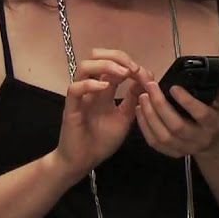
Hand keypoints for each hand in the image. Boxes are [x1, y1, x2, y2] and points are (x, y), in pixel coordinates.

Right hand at [53, 49, 144, 177]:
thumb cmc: (102, 140)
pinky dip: (90, 84)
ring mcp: (80, 96)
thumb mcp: (125, 117)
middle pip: (96, 56)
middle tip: (133, 68)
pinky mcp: (71, 108)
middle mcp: (92, 88)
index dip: (130, 63)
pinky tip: (105, 87)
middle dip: (117, 56)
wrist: (84, 161)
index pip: (114, 64)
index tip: (144, 73)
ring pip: (85, 66)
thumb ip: (133, 99)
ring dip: (106, 65)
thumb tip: (147, 80)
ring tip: (123, 74)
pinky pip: (75, 89)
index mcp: (105, 89)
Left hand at [136, 78, 218, 157]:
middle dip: (160, 106)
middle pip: (177, 126)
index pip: (200, 114)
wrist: (216, 142)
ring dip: (149, 116)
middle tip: (150, 88)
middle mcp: (199, 138)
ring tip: (142, 97)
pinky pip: (155, 144)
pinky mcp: (173, 153)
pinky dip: (145, 128)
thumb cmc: (217, 117)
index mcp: (213, 124)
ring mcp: (185, 148)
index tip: (173, 87)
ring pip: (163, 136)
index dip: (187, 102)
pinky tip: (140, 111)